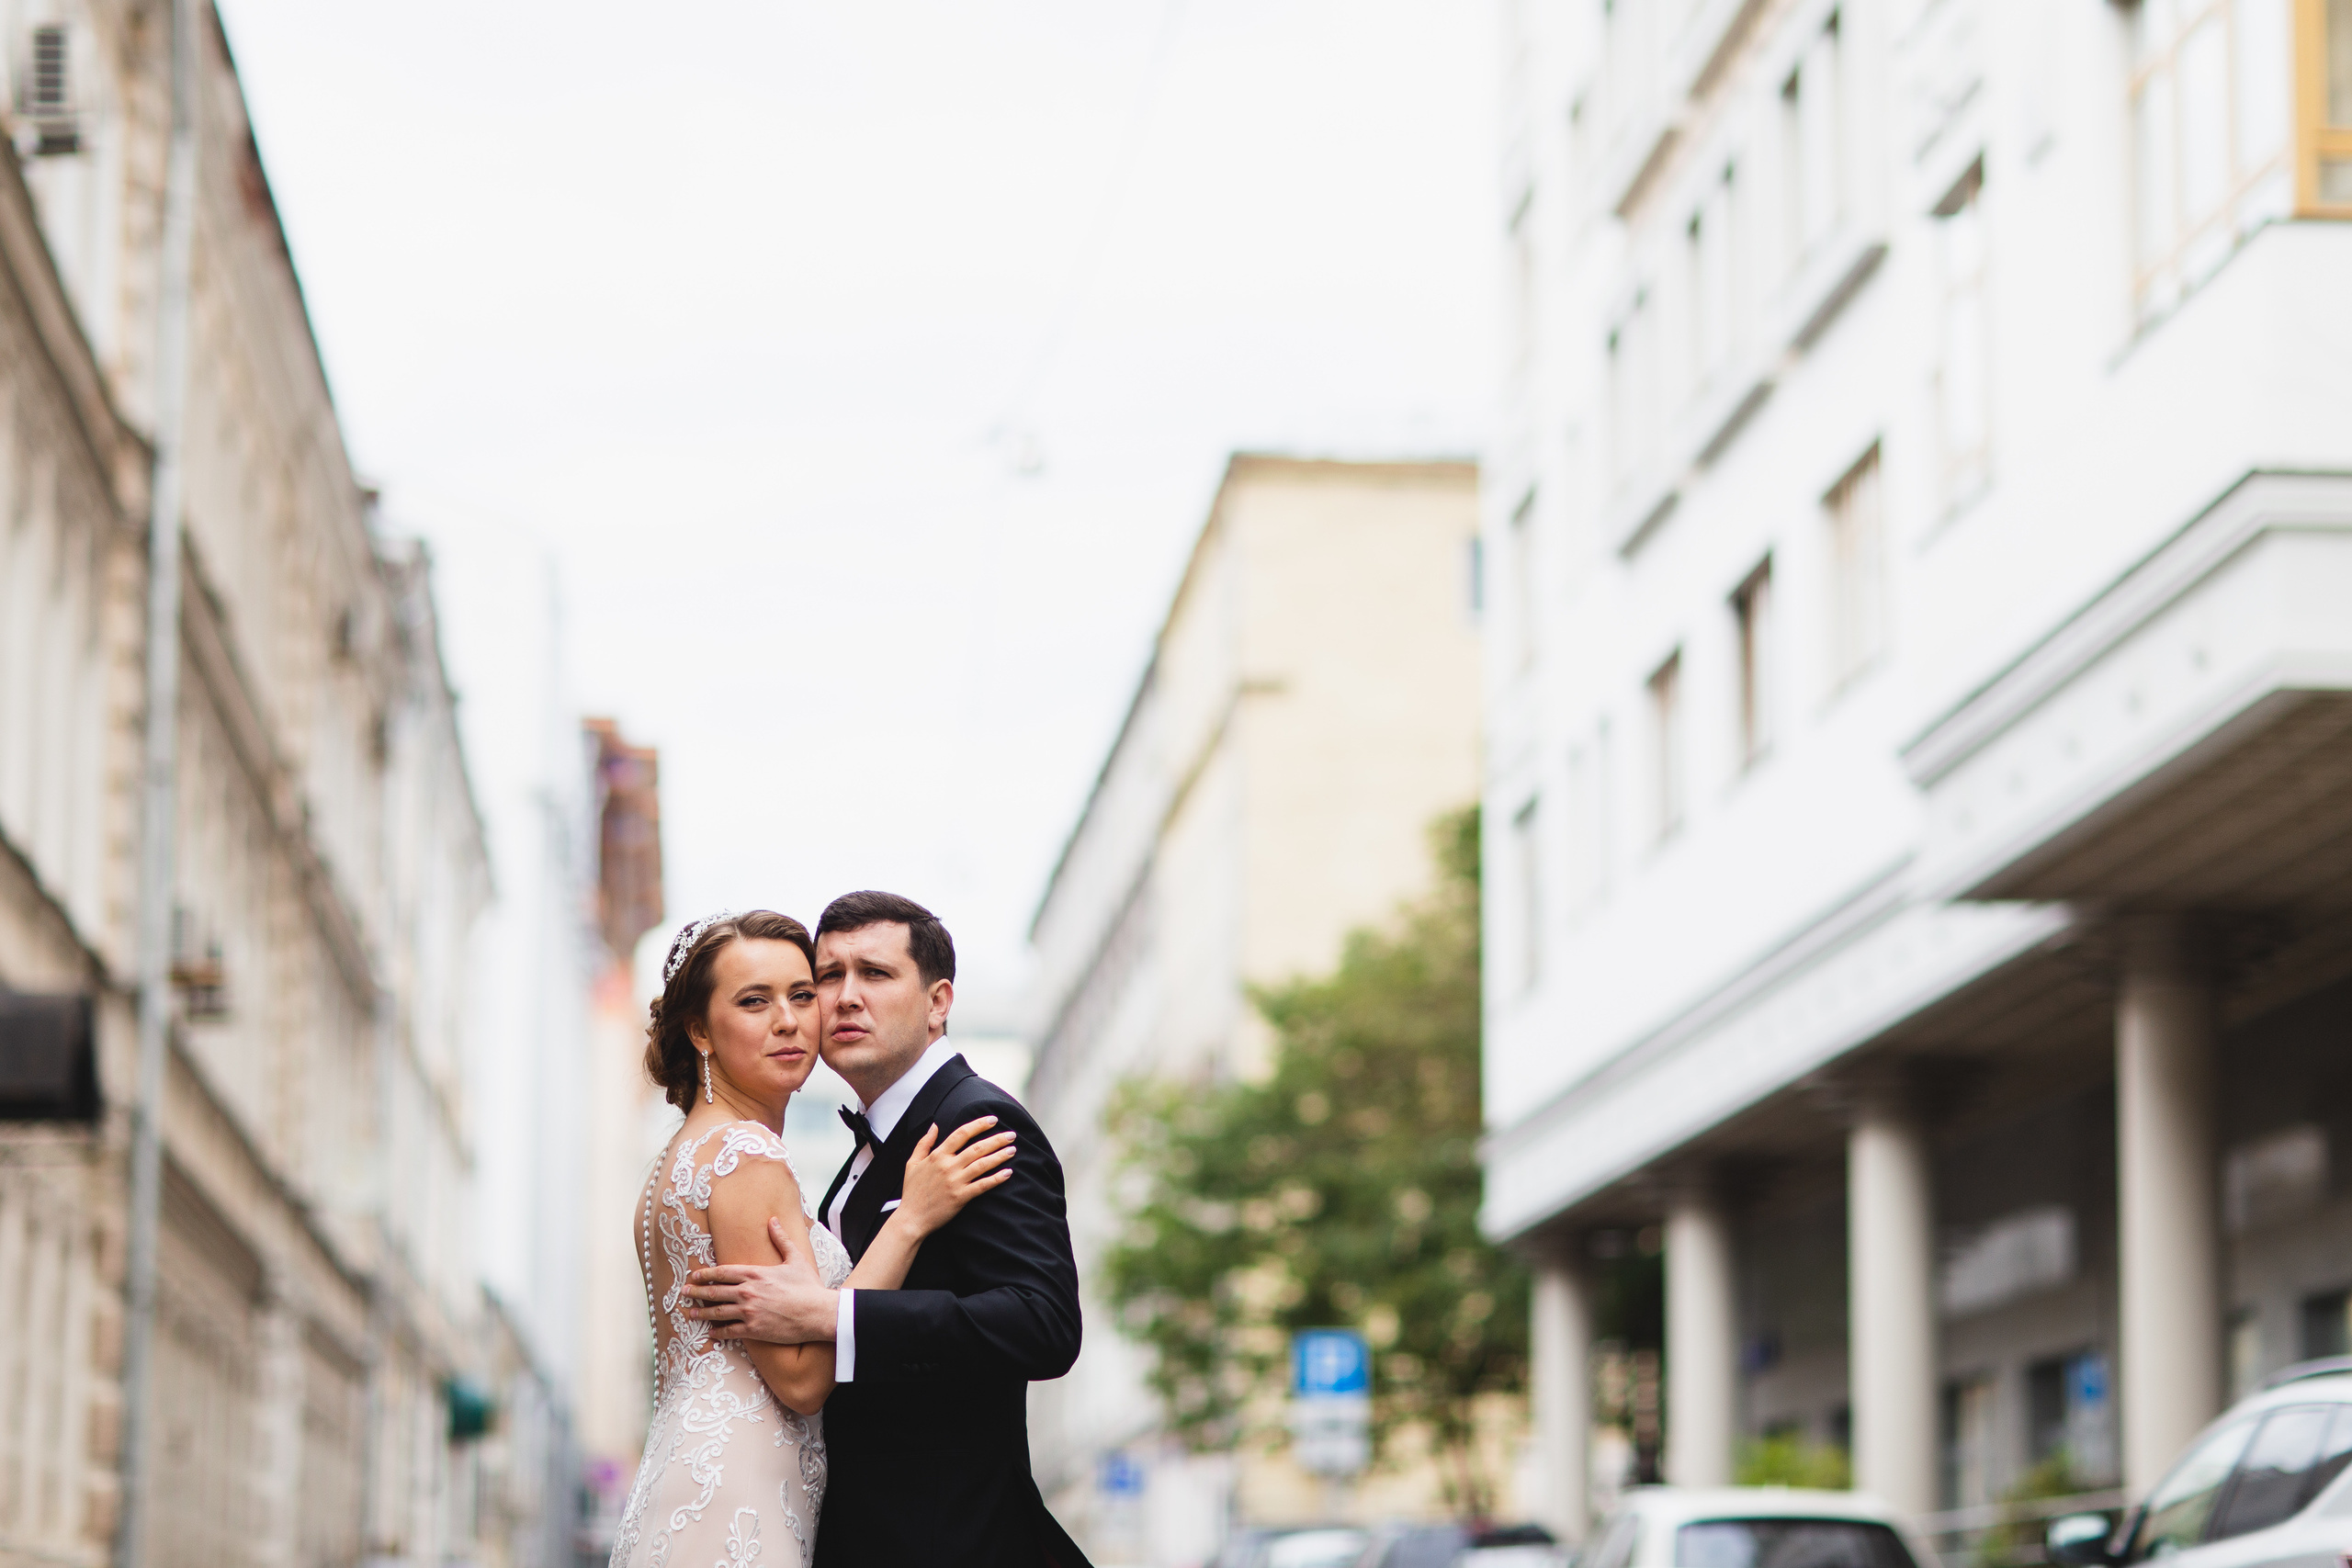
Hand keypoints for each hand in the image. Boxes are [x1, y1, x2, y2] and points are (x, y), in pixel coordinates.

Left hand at [682, 1219, 837, 1342]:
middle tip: (683, 1292)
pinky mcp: (754, 1329)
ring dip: (702, 1312)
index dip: (706, 1274)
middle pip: (714, 1291)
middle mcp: (748, 1292)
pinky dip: (718, 1332)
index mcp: (755, 1273)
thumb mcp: (795, 1258)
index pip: (723, 1272)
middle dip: (696, 1292)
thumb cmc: (808, 1286)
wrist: (817, 1312)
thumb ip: (781, 1239)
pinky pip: (729, 1331)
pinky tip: (710, 1333)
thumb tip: (773, 1220)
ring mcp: (749, 1311)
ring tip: (690, 1313)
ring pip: (718, 1312)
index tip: (694, 1275)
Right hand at [893, 1116, 1016, 1237]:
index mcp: (937, 1156)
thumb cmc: (912, 1191)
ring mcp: (955, 1182)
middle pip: (977, 1148)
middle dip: (996, 1139)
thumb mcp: (912, 1163)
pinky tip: (1008, 1173)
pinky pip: (982, 1185)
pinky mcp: (961, 1197)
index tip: (993, 1120)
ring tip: (1013, 1150)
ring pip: (982, 1164)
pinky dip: (996, 1178)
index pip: (961, 1134)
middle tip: (1011, 1134)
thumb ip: (924, 1143)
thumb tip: (934, 1125)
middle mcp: (948, 1166)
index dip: (979, 1125)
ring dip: (1000, 1156)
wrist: (911, 1219)